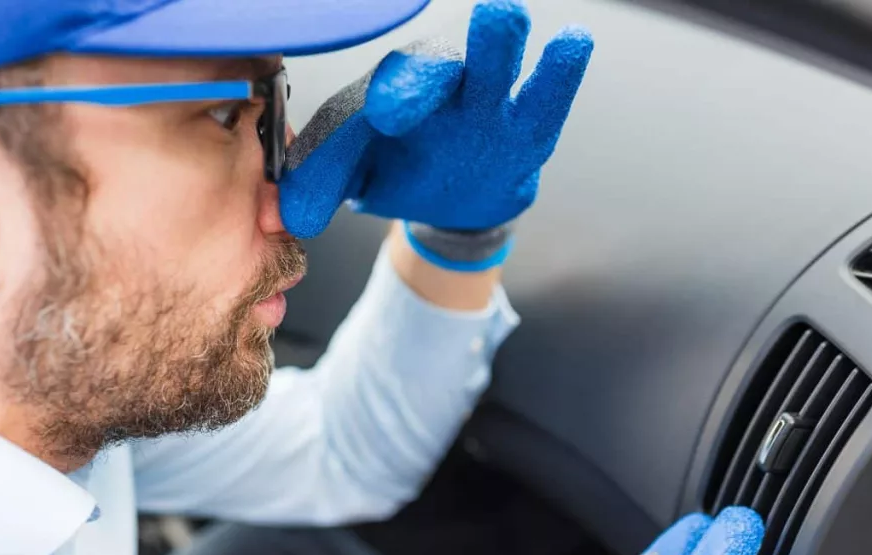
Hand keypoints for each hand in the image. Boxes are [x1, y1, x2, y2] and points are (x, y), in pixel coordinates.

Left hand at [279, 0, 593, 237]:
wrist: (448, 197)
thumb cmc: (394, 168)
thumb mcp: (356, 174)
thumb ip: (327, 183)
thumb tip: (296, 217)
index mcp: (390, 93)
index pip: (387, 93)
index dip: (392, 97)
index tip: (387, 112)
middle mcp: (438, 90)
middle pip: (441, 66)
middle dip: (449, 54)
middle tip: (462, 25)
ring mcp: (487, 105)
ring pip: (495, 71)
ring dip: (500, 48)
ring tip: (506, 17)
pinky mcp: (529, 130)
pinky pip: (544, 101)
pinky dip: (559, 77)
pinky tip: (574, 43)